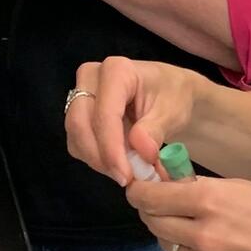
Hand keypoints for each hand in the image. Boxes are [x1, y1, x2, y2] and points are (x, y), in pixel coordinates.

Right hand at [65, 56, 201, 186]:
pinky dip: (97, 159)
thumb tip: (141, 151)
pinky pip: (78, 144)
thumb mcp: (173, 111)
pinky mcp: (78, 114)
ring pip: (76, 137)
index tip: (126, 176)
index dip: (111, 149)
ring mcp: (80, 95)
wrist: (170, 94)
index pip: (105, 114)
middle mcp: (91, 78)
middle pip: (80, 124)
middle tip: (126, 179)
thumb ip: (155, 130)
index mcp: (116, 70)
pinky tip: (120, 162)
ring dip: (99, 161)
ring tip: (129, 171)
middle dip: (102, 158)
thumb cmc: (174, 97)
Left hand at [125, 176, 250, 250]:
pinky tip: (210, 242)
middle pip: (152, 221)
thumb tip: (175, 186)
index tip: (142, 184)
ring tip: (189, 221)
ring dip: (170, 231)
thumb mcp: (246, 187)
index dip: (140, 189)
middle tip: (161, 200)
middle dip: (151, 209)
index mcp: (209, 201)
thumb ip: (206, 189)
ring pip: (166, 244)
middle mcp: (201, 233)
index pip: (150, 196)